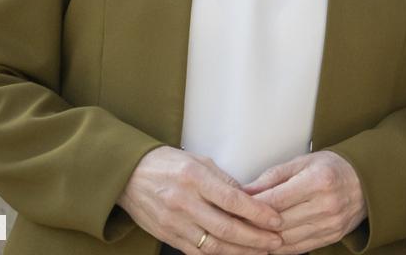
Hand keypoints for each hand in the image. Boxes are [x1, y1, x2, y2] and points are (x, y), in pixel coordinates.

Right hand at [117, 145, 284, 254]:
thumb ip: (222, 180)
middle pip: (226, 228)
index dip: (257, 213)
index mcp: (194, 177)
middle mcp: (184, 201)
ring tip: (261, 252)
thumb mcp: (197, 160)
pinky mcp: (168, 237)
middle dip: (255, 238)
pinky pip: (198, 253)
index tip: (275, 219)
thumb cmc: (167, 163)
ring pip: (214, 247)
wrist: (129, 175)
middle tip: (276, 241)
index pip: (232, 200)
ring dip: (241, 252)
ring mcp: (175, 222)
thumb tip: (248, 199)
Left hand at [242, 150, 366, 253]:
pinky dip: (281, 249)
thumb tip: (246, 190)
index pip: (276, 199)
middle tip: (233, 224)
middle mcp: (325, 205)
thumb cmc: (329, 166)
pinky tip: (266, 244)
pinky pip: (300, 248)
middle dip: (254, 225)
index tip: (233, 207)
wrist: (365, 182)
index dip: (252, 206)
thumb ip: (274, 176)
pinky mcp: (331, 238)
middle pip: (281, 222)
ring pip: (288, 240)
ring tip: (245, 236)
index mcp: (317, 181)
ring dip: (264, 240)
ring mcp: (330, 225)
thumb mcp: (303, 161)